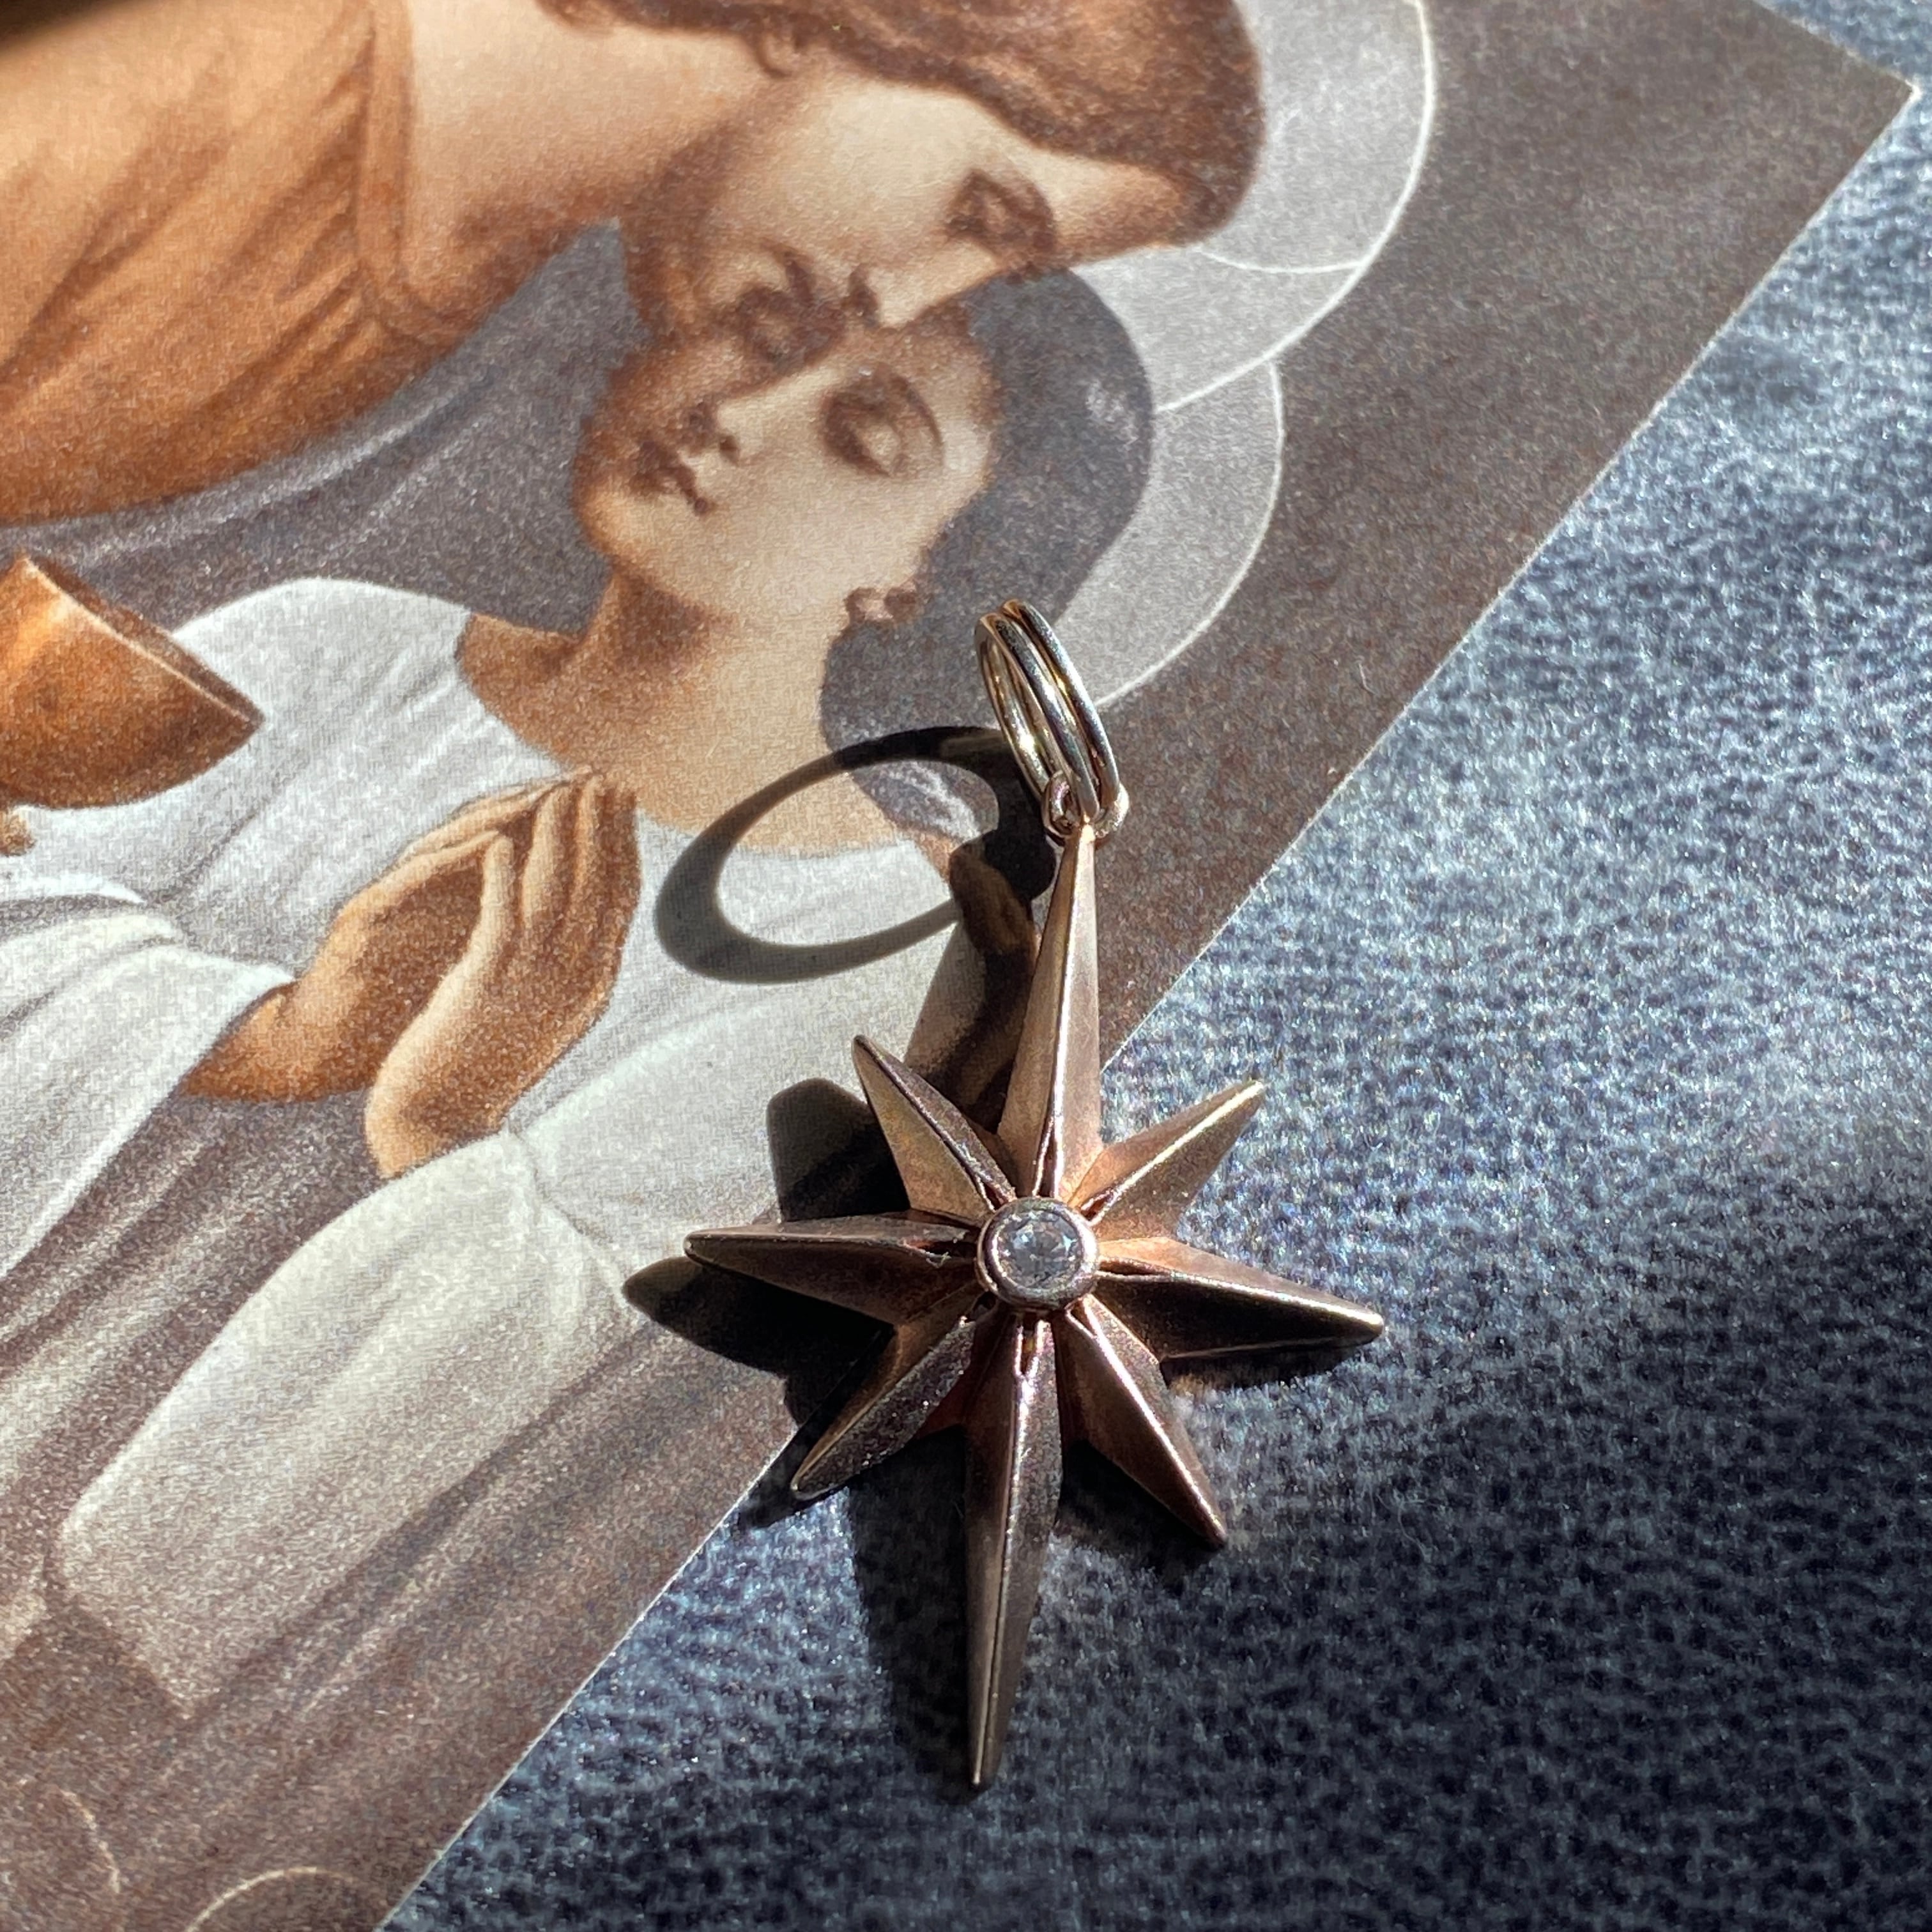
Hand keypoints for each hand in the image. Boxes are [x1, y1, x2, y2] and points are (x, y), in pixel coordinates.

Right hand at [184, 781, 561, 1102]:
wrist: (322, 1053)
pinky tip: (489, 843)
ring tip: (546, 794)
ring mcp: (392, 896)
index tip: (612, 805)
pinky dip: (451, 859)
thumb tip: (565, 920)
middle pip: (485, 831)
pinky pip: (411, 880)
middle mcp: (423, 887)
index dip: (560, 825)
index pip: (512, 849)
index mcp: (451, 902)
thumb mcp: (463, 962)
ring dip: (500, 815)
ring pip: (450, 842)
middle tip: (586, 778)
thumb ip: (499, 930)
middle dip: (536, 802)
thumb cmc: (394, 1011)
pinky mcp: (363, 918)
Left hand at [364, 777, 639, 1175]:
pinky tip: (502, 843)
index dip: (623, 844)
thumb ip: (565, 965)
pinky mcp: (485, 989)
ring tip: (561, 789)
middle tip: (603, 776)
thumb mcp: (542, 1010)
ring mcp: (532, 987)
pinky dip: (505, 880)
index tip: (622, 800)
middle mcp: (574, 984)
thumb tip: (581, 921)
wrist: (440, 1123)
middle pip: (598, 889)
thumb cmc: (483, 1065)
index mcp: (591, 986)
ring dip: (561, 837)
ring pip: (557, 897)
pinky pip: (501, 923)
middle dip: (602, 827)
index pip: (619, 901)